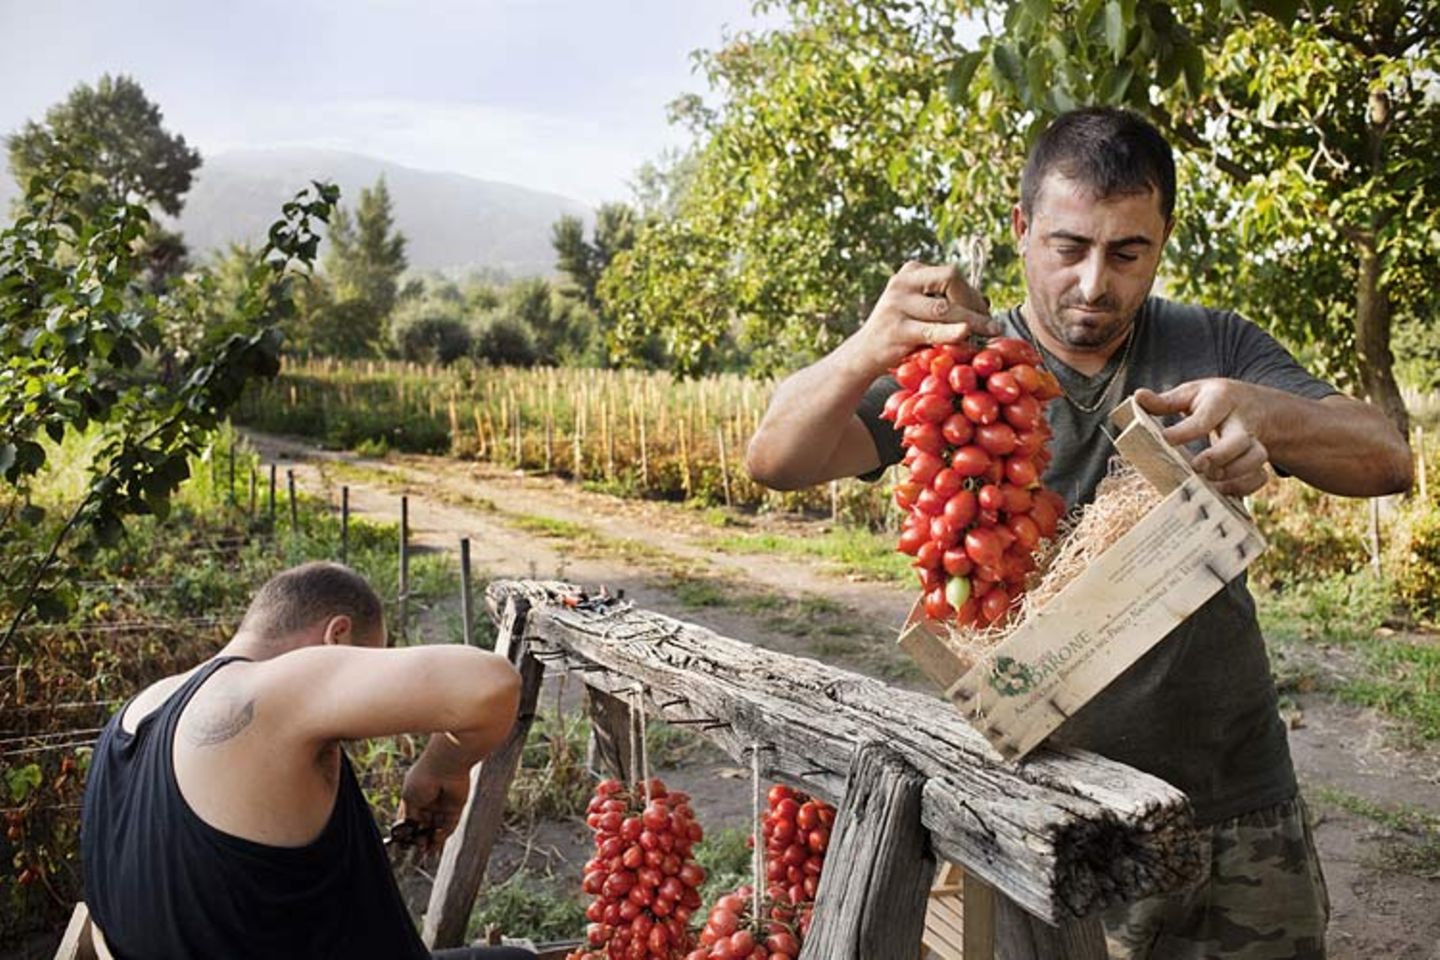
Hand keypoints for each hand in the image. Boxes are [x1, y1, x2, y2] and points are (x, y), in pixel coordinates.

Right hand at [398, 762, 472, 852]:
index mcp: (416, 796)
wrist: (445, 765)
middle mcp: (429, 801)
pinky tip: (435, 842)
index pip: (411, 818)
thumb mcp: (409, 799)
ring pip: (437, 827)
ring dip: (431, 840)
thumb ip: (408, 816)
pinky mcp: (456, 807)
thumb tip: (407, 832)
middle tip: (416, 848)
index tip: (404, 843)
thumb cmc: (423, 778)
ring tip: (425, 851)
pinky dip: (442, 835)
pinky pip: (449, 825)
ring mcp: (443, 805)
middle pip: (424, 825)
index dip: (408, 832)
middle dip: (420, 838)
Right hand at [852, 261, 997, 371]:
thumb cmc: (900, 332)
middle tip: (989, 324)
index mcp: (910, 272)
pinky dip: (952, 333)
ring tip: (990, 331)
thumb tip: (984, 303)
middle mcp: (901, 283)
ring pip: (944, 308)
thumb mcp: (917, 307)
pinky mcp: (896, 330)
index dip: (973, 292)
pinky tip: (966, 335)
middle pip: (950, 280)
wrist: (863, 354)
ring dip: (973, 320)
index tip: (984, 311)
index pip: (951, 273)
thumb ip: (943, 300)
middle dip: (974, 302)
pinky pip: (932, 330)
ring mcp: (896, 305)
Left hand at [1134, 379, 1271, 496]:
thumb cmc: (1215, 400)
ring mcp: (1255, 441)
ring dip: (1232, 476)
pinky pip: (1260, 477)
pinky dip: (1242, 488)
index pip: (1204, 418)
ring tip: (1208, 483)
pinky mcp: (1259, 461)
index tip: (1165, 440)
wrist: (1258, 405)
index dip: (1184, 431)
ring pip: (1257, 459)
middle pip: (1240, 440)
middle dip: (1219, 456)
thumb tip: (1138, 396)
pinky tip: (1220, 492)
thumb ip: (1165, 401)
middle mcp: (1242, 422)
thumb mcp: (1192, 394)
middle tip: (1196, 467)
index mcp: (1221, 401)